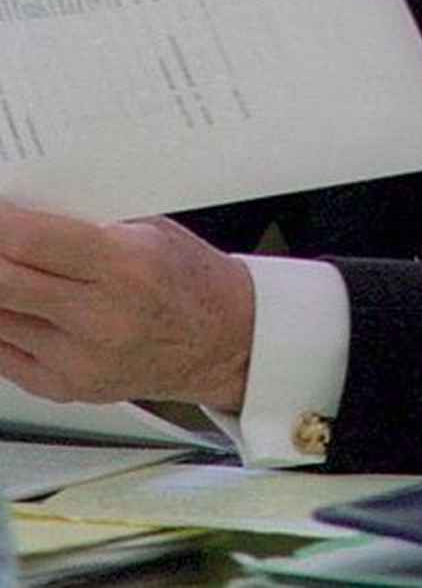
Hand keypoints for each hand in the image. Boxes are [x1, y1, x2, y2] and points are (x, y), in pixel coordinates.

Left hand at [0, 201, 253, 411]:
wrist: (220, 340)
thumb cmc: (190, 281)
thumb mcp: (149, 231)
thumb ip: (85, 225)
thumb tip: (23, 212)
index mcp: (126, 266)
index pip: (34, 240)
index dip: (0, 220)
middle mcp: (101, 318)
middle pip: (4, 283)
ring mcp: (80, 360)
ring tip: (10, 269)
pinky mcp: (66, 388)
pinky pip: (3, 353)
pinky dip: (3, 322)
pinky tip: (16, 304)